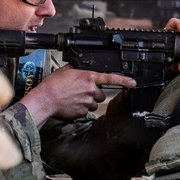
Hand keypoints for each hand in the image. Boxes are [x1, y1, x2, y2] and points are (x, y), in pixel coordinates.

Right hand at [19, 65, 135, 123]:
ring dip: (88, 102)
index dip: (124, 80)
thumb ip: (78, 69)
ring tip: (75, 98)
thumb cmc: (53, 85)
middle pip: (101, 94)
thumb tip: (82, 66)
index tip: (133, 83)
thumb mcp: (66, 70)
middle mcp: (90, 90)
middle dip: (94, 94)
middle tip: (81, 92)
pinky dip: (80, 109)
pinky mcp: (83, 112)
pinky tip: (71, 105)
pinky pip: (86, 111)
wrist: (45, 100)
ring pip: (94, 104)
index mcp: (88, 77)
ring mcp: (87, 102)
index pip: (111, 78)